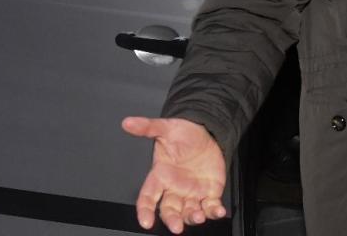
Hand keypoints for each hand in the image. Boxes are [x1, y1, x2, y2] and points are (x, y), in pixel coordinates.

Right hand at [122, 117, 227, 233]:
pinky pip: (211, 206)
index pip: (148, 197)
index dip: (145, 210)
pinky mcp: (209, 192)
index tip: (146, 221)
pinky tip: (218, 211)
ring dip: (192, 217)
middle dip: (172, 220)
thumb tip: (128, 122)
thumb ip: (148, 127)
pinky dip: (214, 211)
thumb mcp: (166, 128)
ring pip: (189, 212)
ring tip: (198, 216)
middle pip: (169, 211)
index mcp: (160, 176)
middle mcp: (174, 188)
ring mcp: (192, 192)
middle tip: (176, 227)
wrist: (208, 131)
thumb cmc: (184, 133)